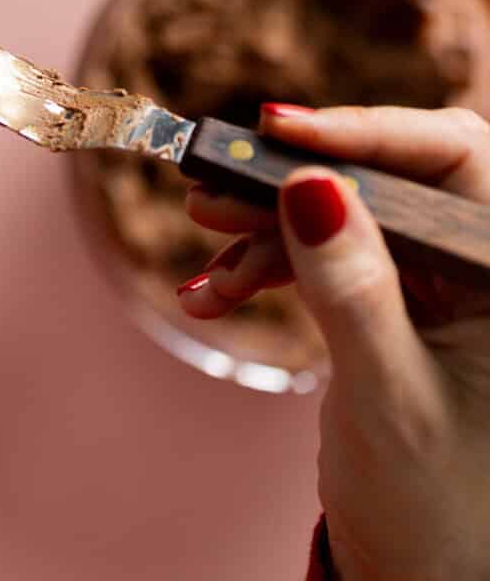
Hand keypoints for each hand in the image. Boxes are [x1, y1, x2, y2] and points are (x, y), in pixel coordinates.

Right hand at [178, 104, 489, 580]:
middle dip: (296, 174)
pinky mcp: (390, 295)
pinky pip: (323, 251)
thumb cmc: (436, 504)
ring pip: (345, 206)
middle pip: (386, 173)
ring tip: (202, 220)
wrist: (419, 574)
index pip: (452, 156)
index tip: (281, 129)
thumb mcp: (390, 398)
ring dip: (268, 216)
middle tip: (217, 173)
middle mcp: (476, 263)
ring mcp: (433, 278)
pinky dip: (266, 263)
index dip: (367, 129)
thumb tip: (312, 186)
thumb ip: (354, 291)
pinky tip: (215, 289)